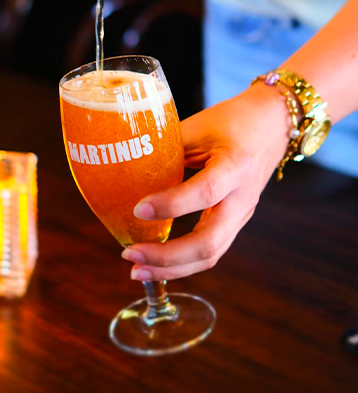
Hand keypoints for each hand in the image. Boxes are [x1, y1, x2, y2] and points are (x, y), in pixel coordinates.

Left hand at [121, 86, 290, 280]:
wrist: (273, 126)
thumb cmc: (230, 122)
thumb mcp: (195, 129)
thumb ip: (164, 151)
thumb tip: (119, 171)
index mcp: (235, 165)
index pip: (206, 191)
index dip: (172, 204)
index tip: (138, 208)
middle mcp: (243, 197)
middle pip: (210, 241)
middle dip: (167, 256)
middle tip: (129, 255)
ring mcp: (242, 215)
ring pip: (211, 254)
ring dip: (172, 268)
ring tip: (137, 270)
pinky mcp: (235, 223)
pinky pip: (211, 250)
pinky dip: (182, 262)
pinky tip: (155, 264)